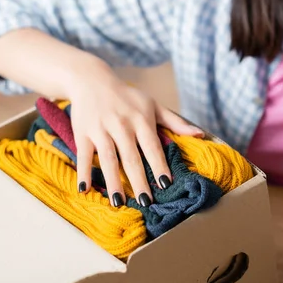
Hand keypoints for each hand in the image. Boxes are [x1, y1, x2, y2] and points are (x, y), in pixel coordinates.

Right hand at [68, 70, 202, 206]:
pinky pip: (84, 155)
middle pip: (131, 157)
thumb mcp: (152, 105)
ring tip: (119, 202)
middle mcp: (121, 126)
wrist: (91, 80)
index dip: (159, 165)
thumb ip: (174, 122)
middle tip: (146, 202)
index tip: (165, 184)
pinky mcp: (83, 133)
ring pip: (108, 159)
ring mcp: (101, 130)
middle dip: (139, 180)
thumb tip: (200, 133)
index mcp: (141, 120)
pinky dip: (83, 172)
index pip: (152, 146)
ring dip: (113, 181)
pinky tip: (85, 189)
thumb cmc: (127, 97)